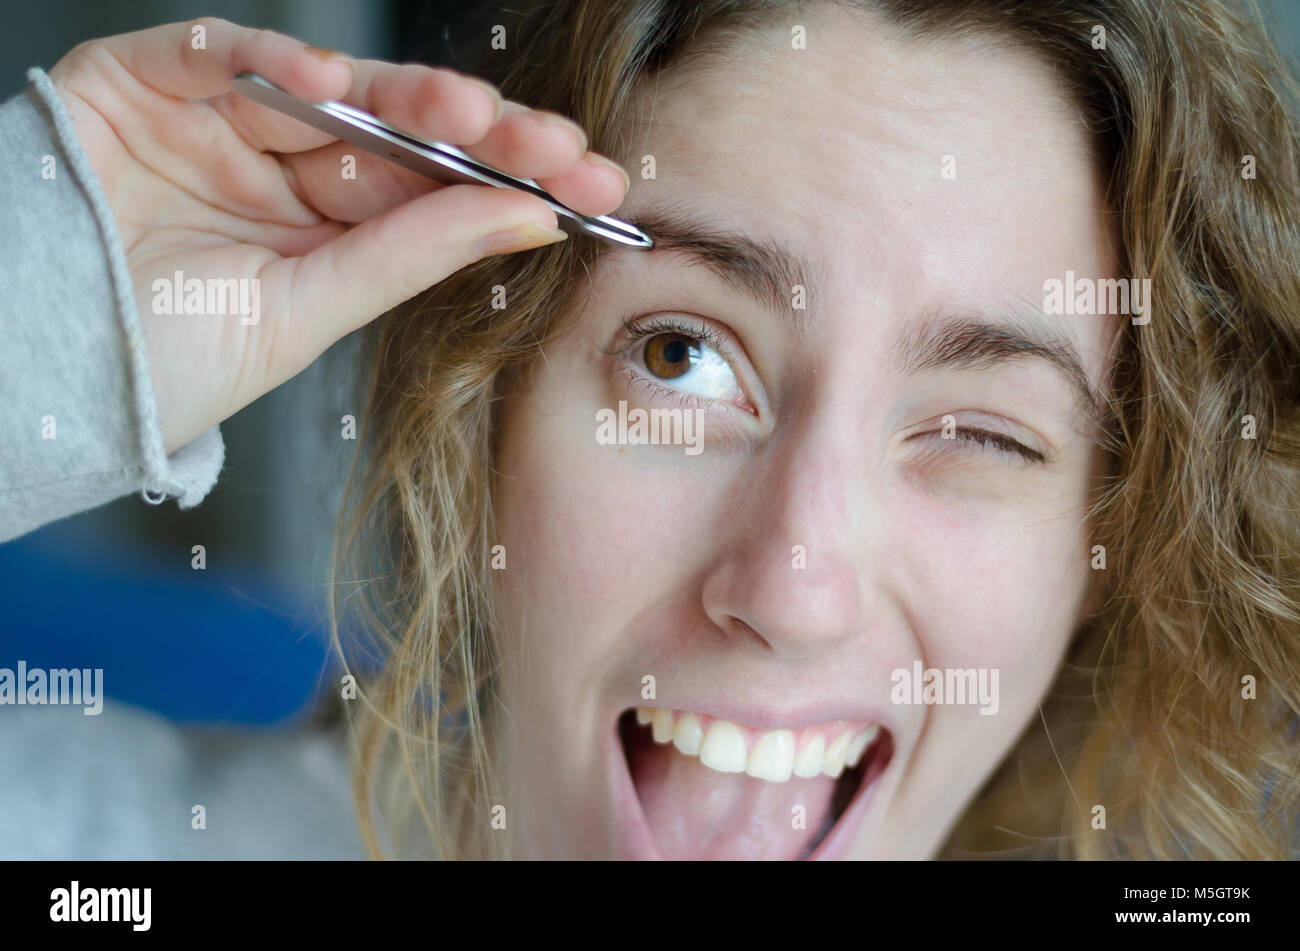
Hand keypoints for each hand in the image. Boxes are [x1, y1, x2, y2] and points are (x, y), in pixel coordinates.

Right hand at [48, 17, 629, 452]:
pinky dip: (272, 61)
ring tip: (475, 114)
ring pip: (331, 90)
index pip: (433, 188)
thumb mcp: (307, 311)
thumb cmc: (161, 355)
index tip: (590, 187)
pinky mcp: (149, 81)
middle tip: (562, 147)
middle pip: (401, 133)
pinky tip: (342, 81)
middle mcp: (285, 164)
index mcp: (326, 225)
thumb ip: (411, 256)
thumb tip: (528, 219)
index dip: (510, 181)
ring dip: (406, 95)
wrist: (38, 367)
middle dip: (486, 136)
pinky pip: (218, 55)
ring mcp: (221, 119)